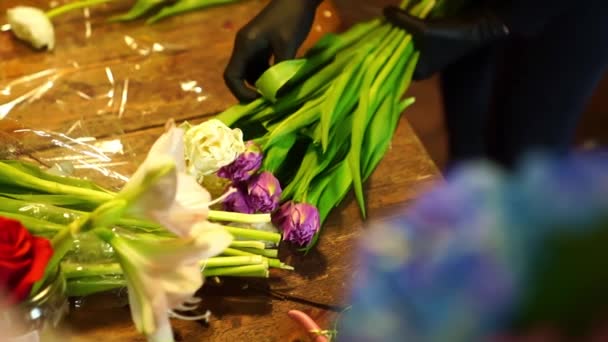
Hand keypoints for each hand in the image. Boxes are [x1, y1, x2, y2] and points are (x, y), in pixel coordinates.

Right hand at [224, 0, 320, 101]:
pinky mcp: (264, 46)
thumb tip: (279, 94)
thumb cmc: (292, 17)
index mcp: (245, 45)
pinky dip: (269, 77)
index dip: (241, 93)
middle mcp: (245, 47)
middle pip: (239, 77)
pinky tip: (283, 82)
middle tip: (269, 102)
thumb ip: (281, 69)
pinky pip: (261, 67)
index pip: (232, 76)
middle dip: (251, 92)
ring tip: (278, 94)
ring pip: (251, 73)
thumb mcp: (288, 44)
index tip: (259, 100)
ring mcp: (254, 46)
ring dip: (261, 85)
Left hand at [383, 6, 509, 79]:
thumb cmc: (450, 35)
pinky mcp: (429, 42)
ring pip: (404, 45)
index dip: (382, 59)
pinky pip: (411, 37)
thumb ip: (402, 21)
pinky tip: (395, 21)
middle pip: (397, 56)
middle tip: (372, 34)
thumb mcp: (423, 29)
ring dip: (396, 35)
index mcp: (418, 72)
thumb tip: (385, 10)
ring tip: (381, 26)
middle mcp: (420, 66)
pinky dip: (405, 30)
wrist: (477, 25)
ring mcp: (425, 54)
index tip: (369, 48)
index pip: (394, 70)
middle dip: (386, 45)